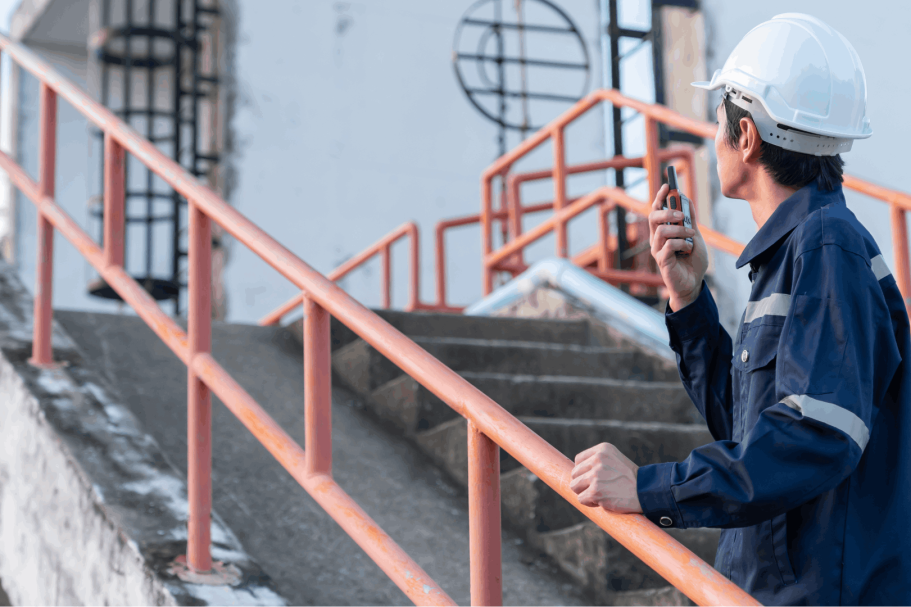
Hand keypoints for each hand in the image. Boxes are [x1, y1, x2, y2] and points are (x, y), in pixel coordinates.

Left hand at [570, 443, 641, 513]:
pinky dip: (590, 503)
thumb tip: (574, 472)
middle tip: (600, 488)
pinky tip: (603, 501)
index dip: (584, 472)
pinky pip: (581, 499)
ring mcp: (596, 475)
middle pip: (575, 473)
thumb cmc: (631, 478)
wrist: (646, 492)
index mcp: (602, 449)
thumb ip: (597, 461)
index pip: (579, 460)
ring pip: (574, 486)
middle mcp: (598, 459)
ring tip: (600, 494)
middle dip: (584, 483)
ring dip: (585, 493)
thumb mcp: (615, 460)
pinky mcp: (595, 491)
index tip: (596, 477)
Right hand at [648, 184, 708, 310]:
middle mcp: (656, 239)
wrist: (693, 283)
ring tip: (691, 236)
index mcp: (662, 231)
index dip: (660, 197)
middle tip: (683, 215)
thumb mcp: (695, 236)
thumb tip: (686, 198)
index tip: (667, 185)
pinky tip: (688, 249)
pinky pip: (669, 245)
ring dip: (680, 230)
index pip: (656, 210)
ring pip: (662, 230)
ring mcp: (657, 249)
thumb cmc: (692, 261)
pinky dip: (682, 243)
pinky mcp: (661, 260)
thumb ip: (690, 220)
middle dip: (668, 211)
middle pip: (653, 216)